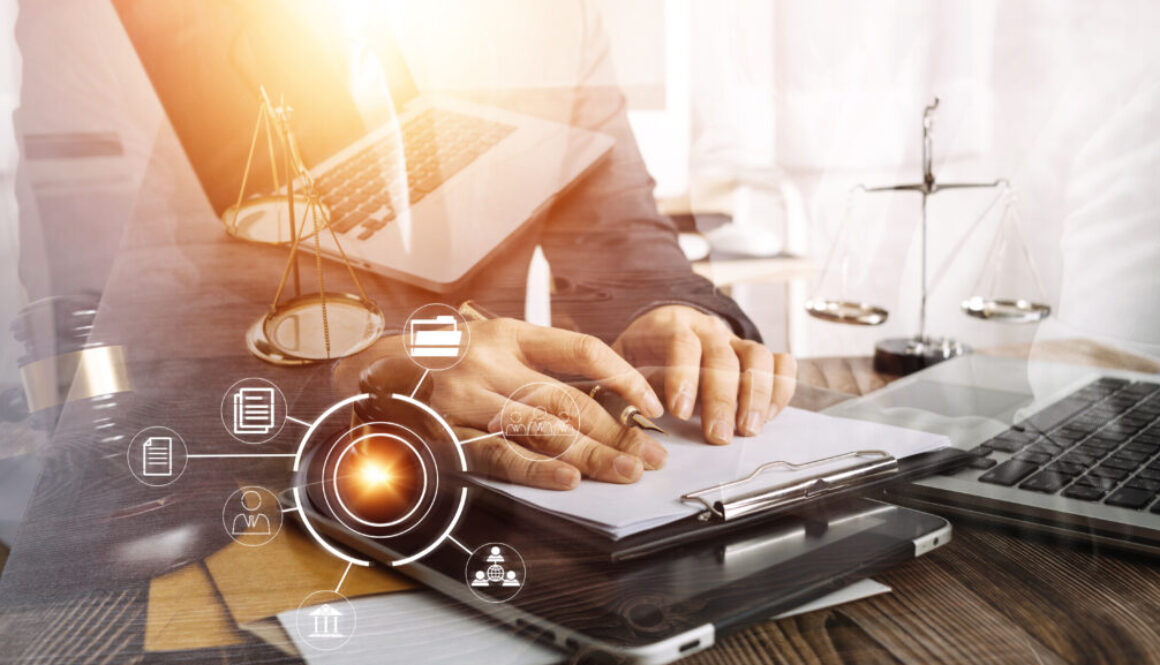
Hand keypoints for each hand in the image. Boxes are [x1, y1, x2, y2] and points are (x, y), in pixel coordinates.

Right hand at [359, 319, 667, 489]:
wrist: (368, 372)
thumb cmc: (443, 359)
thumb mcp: (491, 338)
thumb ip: (539, 357)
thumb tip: (605, 389)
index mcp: (509, 333)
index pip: (582, 350)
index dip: (624, 377)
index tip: (652, 404)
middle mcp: (491, 363)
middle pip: (570, 399)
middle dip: (618, 430)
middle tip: (653, 454)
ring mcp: (469, 401)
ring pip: (544, 430)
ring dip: (593, 455)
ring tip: (629, 471)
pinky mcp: (450, 436)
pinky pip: (501, 455)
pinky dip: (538, 470)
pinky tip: (569, 480)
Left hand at [612, 305, 795, 443]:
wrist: (662, 331)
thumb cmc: (641, 355)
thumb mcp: (620, 364)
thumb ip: (620, 386)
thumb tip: (620, 416)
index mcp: (671, 326)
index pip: (683, 343)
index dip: (684, 375)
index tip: (679, 411)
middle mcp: (709, 330)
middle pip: (724, 357)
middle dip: (722, 399)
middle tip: (718, 435)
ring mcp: (736, 342)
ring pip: (758, 358)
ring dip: (757, 396)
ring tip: (748, 430)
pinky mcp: (756, 357)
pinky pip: (780, 364)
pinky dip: (782, 388)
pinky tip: (770, 415)